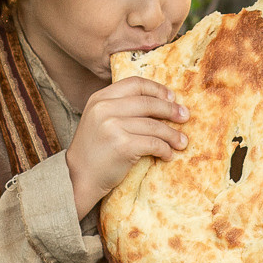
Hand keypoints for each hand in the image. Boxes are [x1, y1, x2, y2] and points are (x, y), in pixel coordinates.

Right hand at [65, 77, 187, 215]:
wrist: (78, 178)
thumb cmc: (94, 150)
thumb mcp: (99, 119)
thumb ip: (120, 107)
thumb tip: (161, 101)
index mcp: (100, 98)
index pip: (135, 84)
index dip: (157, 89)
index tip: (172, 97)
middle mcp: (105, 108)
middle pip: (148, 103)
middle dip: (171, 110)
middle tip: (185, 117)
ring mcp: (113, 126)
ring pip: (154, 125)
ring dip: (173, 135)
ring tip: (182, 142)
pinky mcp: (122, 145)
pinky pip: (154, 144)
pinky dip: (165, 150)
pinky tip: (168, 155)